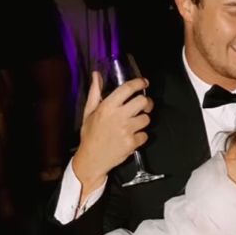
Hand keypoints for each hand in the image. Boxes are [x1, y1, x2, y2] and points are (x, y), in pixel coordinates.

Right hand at [72, 73, 152, 194]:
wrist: (92, 159)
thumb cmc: (90, 134)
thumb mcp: (89, 112)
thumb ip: (95, 92)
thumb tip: (96, 75)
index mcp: (107, 106)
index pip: (128, 89)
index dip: (139, 83)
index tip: (144, 82)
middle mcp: (118, 116)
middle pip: (143, 101)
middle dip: (146, 102)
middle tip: (144, 106)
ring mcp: (126, 130)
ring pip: (146, 119)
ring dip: (143, 121)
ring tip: (133, 124)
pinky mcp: (132, 143)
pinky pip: (145, 135)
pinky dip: (140, 136)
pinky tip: (131, 137)